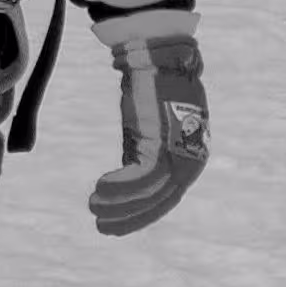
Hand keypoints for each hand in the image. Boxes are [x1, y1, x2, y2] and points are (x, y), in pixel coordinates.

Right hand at [91, 27, 210, 235]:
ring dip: (119, 204)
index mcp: (191, 159)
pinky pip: (140, 176)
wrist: (159, 60)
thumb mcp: (152, 130)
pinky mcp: (161, 142)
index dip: (140, 214)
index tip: (116, 223)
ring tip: (94, 208)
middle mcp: (190, 160)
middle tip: (102, 226)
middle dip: (129, 217)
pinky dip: (119, 187)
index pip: (166, 198)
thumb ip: (144, 153)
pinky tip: (99, 189)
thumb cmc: (154, 92)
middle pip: (159, 201)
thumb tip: (128, 175)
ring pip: (149, 193)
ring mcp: (178, 152)